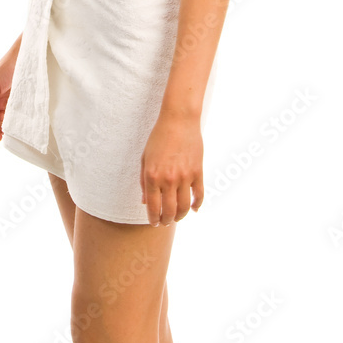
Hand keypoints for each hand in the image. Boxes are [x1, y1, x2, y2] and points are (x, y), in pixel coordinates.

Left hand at [140, 110, 203, 225]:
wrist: (179, 120)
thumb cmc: (158, 137)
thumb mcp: (145, 158)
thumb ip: (143, 181)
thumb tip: (145, 202)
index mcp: (152, 176)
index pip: (153, 208)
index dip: (153, 219)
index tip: (154, 222)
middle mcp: (168, 180)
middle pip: (169, 211)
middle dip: (166, 220)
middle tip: (165, 222)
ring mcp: (184, 177)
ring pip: (184, 207)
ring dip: (180, 216)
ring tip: (177, 216)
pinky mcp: (198, 172)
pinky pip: (199, 195)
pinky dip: (197, 205)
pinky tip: (194, 209)